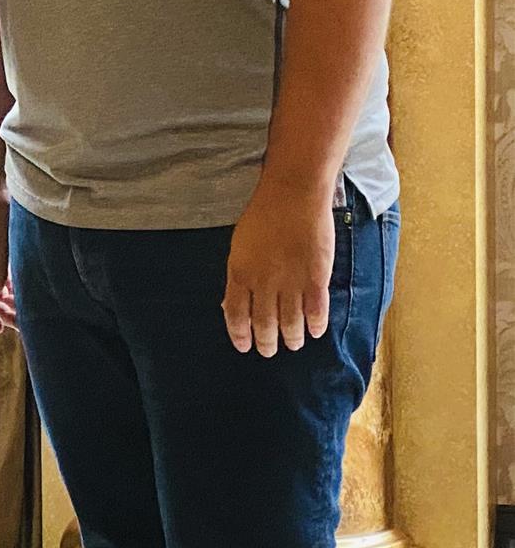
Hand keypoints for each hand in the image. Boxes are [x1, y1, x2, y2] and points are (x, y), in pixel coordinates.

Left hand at [222, 187, 333, 356]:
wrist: (293, 196)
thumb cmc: (263, 216)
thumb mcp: (239, 246)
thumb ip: (239, 275)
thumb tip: (231, 302)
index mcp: (240, 273)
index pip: (235, 314)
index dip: (240, 334)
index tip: (244, 346)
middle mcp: (264, 282)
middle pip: (264, 323)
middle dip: (266, 342)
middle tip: (269, 351)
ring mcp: (291, 282)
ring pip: (291, 322)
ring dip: (292, 337)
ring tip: (293, 344)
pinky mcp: (316, 278)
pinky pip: (316, 311)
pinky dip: (315, 325)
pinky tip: (315, 332)